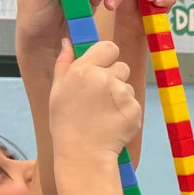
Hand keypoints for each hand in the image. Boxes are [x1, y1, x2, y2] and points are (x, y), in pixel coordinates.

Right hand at [50, 39, 140, 159]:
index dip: (107, 56)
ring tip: (103, 113)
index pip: (108, 47)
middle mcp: (105, 78)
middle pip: (122, 66)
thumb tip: (66, 41)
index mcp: (84, 70)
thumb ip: (64, 63)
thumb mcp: (58, 90)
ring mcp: (122, 94)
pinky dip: (126, 112)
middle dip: (114, 77)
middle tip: (100, 97)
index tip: (102, 67)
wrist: (83, 153)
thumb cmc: (66, 122)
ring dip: (120, 96)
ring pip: (128, 86)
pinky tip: (112, 123)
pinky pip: (134, 104)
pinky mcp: (135, 110)